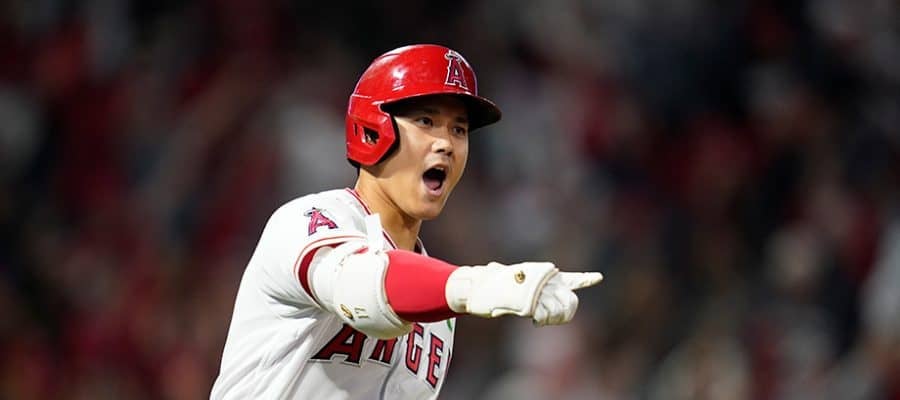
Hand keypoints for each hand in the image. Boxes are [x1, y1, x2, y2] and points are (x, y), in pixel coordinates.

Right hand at [445, 262, 602, 324]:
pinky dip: (540, 321)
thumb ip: (512, 279)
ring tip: (538, 318)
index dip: (585, 278)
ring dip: (550, 318)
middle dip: (564, 312)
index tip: (598, 277)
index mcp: (541, 275)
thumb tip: (493, 268)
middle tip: (547, 317)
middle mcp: (543, 280)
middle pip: (569, 300)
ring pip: (558, 310)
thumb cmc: (490, 285)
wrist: (476, 286)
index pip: (569, 278)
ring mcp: (537, 291)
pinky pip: (543, 316)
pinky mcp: (530, 303)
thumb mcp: (506, 278)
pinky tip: (532, 319)